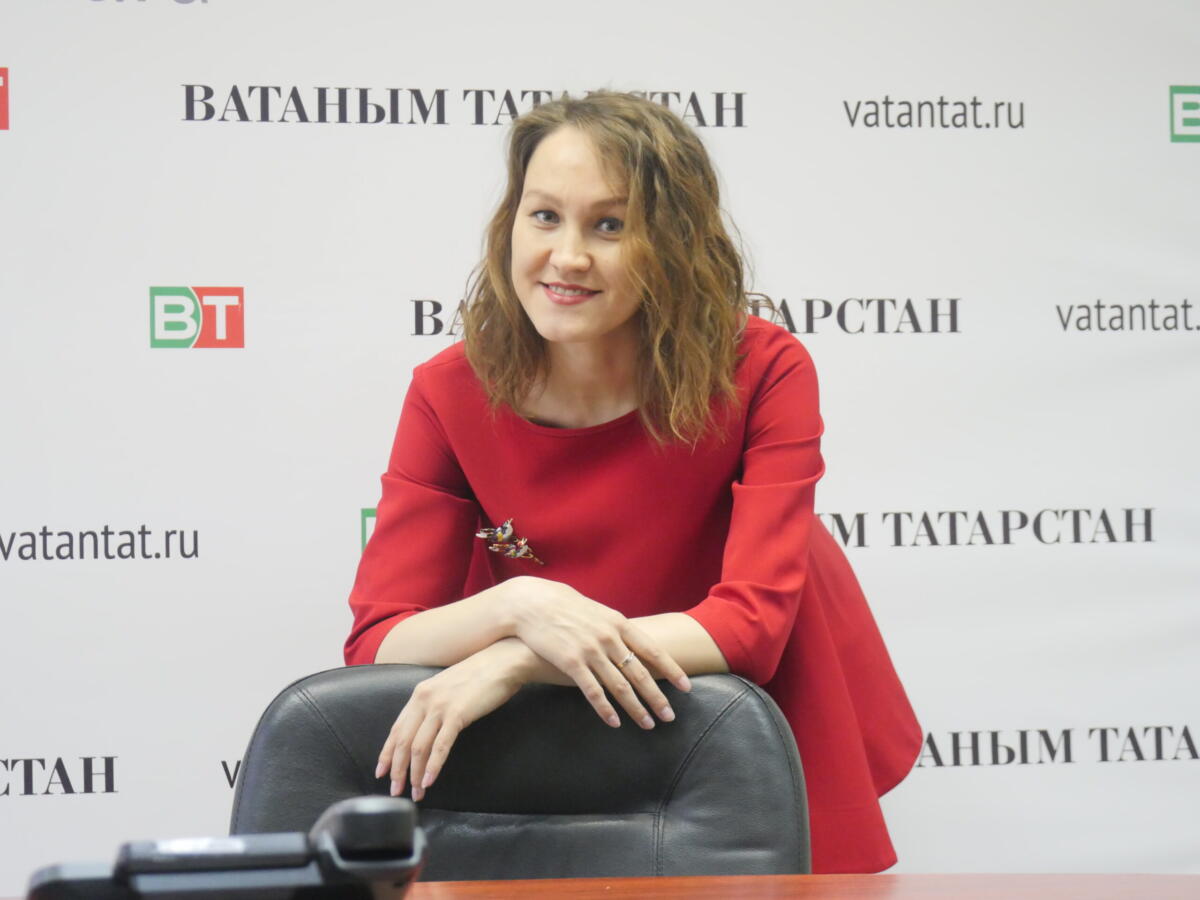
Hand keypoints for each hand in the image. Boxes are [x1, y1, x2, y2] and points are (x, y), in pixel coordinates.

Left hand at [375, 639, 526, 801]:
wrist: (503, 662)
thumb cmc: (481, 675)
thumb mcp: (448, 687)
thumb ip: (434, 704)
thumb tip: (427, 727)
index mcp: (420, 693)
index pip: (396, 729)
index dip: (387, 753)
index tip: (381, 772)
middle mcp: (424, 699)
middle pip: (402, 741)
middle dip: (396, 769)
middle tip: (395, 790)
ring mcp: (440, 706)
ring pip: (418, 747)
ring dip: (414, 773)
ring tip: (416, 792)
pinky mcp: (457, 714)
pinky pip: (440, 746)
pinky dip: (433, 767)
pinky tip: (429, 781)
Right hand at [504, 576, 690, 730]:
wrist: (532, 603)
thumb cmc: (566, 607)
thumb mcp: (598, 612)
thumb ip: (616, 629)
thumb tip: (634, 644)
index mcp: (619, 623)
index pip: (653, 650)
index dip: (671, 670)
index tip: (686, 687)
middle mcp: (609, 638)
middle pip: (639, 673)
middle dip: (657, 697)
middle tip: (670, 716)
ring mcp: (590, 650)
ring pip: (620, 686)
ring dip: (636, 708)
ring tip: (648, 724)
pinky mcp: (571, 662)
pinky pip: (592, 691)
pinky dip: (605, 709)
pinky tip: (615, 722)